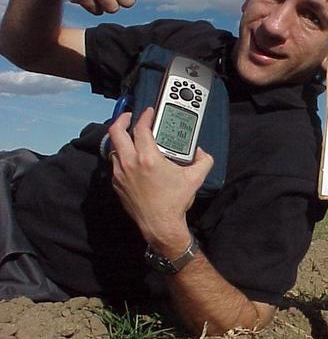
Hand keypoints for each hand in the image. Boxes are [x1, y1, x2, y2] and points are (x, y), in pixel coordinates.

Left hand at [108, 108, 212, 253]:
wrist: (160, 225)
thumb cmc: (176, 202)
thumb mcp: (196, 178)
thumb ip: (204, 160)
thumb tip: (201, 151)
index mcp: (148, 158)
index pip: (140, 128)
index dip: (145, 116)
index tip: (149, 112)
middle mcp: (130, 163)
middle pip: (115, 132)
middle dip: (122, 119)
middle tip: (130, 117)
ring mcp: (120, 174)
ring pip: (113, 148)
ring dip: (121, 139)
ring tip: (131, 137)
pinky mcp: (117, 184)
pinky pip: (115, 164)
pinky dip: (121, 156)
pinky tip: (131, 158)